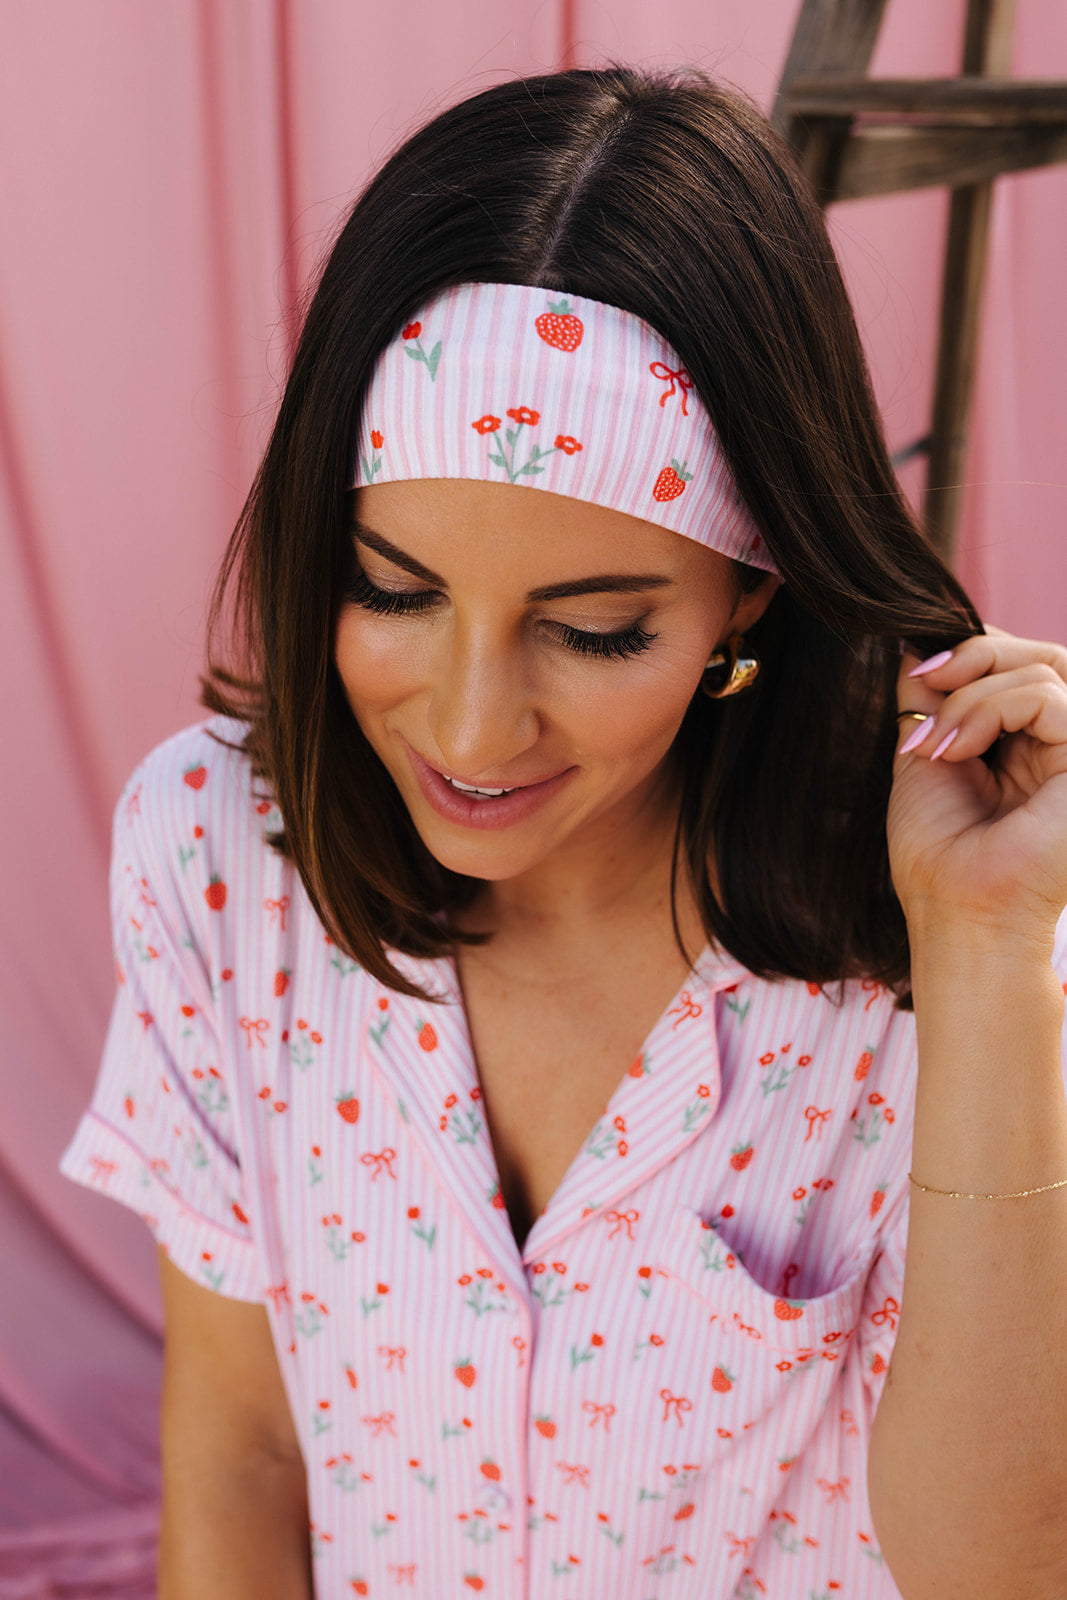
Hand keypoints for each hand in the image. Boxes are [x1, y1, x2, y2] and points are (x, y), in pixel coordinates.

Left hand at [888, 625, 1066, 941]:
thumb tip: (913, 644)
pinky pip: (1049, 697)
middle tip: (927, 683)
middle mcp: (1065, 747)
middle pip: (1042, 656)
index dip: (975, 650)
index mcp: (1033, 746)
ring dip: (972, 695)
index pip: (1022, 665)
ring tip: (938, 744)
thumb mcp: (927, 755)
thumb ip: (931, 700)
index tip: (921, 673)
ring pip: (1044, 668)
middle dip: (976, 655)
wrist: (957, 913)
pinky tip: (957, 750)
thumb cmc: (940, 853)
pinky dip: (992, 709)